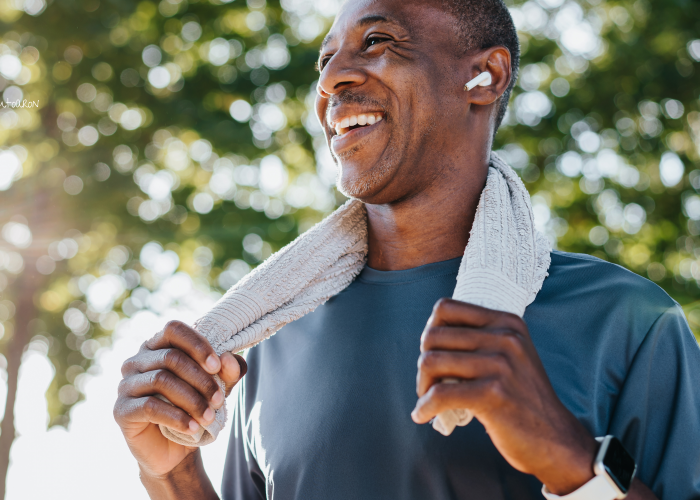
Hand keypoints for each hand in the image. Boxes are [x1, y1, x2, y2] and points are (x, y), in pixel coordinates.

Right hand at [114, 320, 246, 478]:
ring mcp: (126, 384)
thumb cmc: (194, 408)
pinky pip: (150, 407)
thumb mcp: (218, 387)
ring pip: (161, 380)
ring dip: (191, 400)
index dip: (197, 345)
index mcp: (158, 346)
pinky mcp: (121, 410)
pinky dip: (176, 417)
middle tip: (218, 400)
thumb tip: (228, 358)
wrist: (174, 450)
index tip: (217, 366)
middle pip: (171, 358)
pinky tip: (193, 427)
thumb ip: (227, 371)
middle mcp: (136, 361)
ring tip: (209, 416)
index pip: (173, 330)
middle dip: (200, 379)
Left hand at [411, 299, 597, 494]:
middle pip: (433, 336)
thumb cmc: (522, 398)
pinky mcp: (492, 394)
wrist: (555, 438)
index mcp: (507, 322)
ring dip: (422, 384)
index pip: (446, 308)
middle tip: (429, 383)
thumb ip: (481, 339)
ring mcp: (500, 365)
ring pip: (432, 361)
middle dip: (423, 362)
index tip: (433, 353)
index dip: (430, 330)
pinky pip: (440, 394)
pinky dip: (424, 406)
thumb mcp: (511, 355)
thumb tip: (429, 335)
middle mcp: (505, 338)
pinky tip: (423, 415)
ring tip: (427, 399)